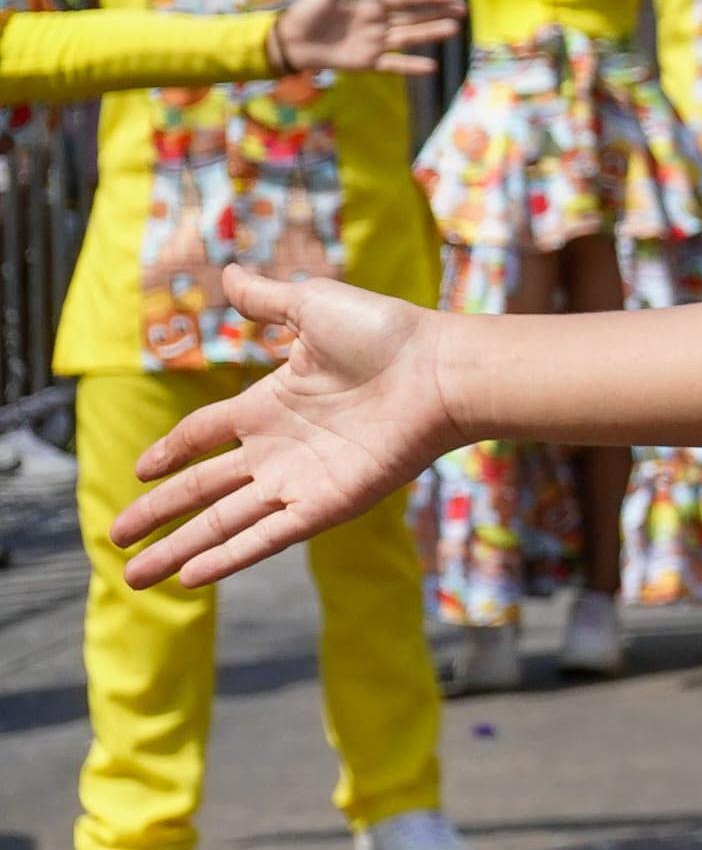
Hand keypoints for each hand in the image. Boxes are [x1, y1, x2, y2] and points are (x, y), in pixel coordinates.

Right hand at [113, 267, 466, 590]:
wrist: (440, 370)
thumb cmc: (387, 335)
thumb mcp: (312, 307)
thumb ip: (266, 301)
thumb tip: (227, 273)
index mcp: (269, 405)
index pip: (204, 435)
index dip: (170, 453)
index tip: (138, 471)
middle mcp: (278, 449)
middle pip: (201, 489)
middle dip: (157, 515)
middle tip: (113, 539)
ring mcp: (301, 480)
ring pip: (224, 522)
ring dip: (179, 549)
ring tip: (134, 576)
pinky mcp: (327, 504)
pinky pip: (268, 536)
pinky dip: (229, 556)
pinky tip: (190, 577)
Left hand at [268, 0, 461, 76]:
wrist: (289, 41)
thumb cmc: (305, 11)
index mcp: (371, 3)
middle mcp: (379, 22)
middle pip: (414, 16)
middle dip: (439, 12)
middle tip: (463, 9)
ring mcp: (376, 43)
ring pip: (409, 37)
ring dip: (431, 33)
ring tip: (454, 30)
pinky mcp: (368, 62)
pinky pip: (394, 64)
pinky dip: (412, 66)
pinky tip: (431, 66)